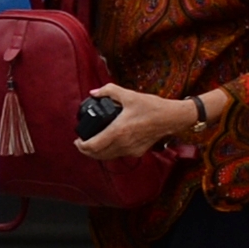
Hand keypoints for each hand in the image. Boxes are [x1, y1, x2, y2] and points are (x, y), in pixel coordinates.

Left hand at [76, 86, 200, 161]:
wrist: (172, 118)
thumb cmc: (151, 106)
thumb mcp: (128, 95)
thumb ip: (108, 91)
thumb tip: (93, 92)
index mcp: (118, 131)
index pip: (93, 146)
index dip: (81, 146)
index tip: (76, 140)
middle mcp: (123, 144)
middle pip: (97, 155)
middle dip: (86, 151)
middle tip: (81, 143)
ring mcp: (131, 150)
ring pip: (108, 157)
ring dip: (97, 152)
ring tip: (92, 143)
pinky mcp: (138, 152)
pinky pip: (119, 155)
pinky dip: (110, 151)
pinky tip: (108, 143)